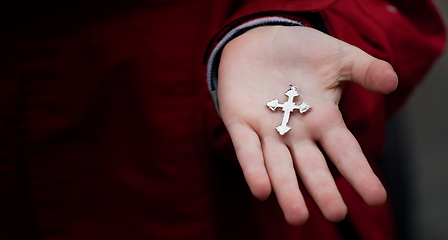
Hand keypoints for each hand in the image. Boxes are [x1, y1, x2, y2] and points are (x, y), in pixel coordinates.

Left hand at [217, 26, 397, 224]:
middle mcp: (296, 132)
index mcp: (322, 119)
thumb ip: (364, 69)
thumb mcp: (337, 56)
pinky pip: (246, 149)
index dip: (359, 173)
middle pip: (311, 166)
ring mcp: (267, 130)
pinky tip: (262, 189)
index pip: (344, 151)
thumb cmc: (300, 51)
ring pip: (278, 166)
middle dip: (322, 190)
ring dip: (286, 190)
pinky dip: (253, 168)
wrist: (259, 39)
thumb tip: (393, 81)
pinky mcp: (239, 123)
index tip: (376, 197)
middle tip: (335, 214)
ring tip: (297, 216)